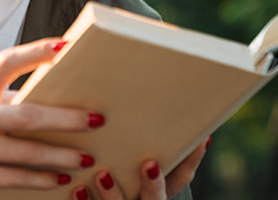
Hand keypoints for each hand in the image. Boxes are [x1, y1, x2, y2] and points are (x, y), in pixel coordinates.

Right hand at [0, 39, 104, 199]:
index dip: (37, 52)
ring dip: (61, 155)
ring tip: (87, 155)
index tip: (67, 47)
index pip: (6, 62)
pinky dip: (41, 179)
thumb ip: (5, 98)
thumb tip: (58, 95)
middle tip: (97, 118)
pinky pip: (13, 178)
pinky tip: (61, 179)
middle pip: (26, 114)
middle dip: (66, 118)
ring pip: (25, 152)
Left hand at [71, 138, 209, 199]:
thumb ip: (140, 135)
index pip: (182, 176)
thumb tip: (155, 89)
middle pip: (156, 199)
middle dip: (154, 184)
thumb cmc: (123, 166)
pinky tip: (77, 188)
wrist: (103, 198)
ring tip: (103, 174)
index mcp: (160, 189)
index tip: (200, 139)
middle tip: (149, 164)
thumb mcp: (134, 152)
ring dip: (113, 194)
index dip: (192, 159)